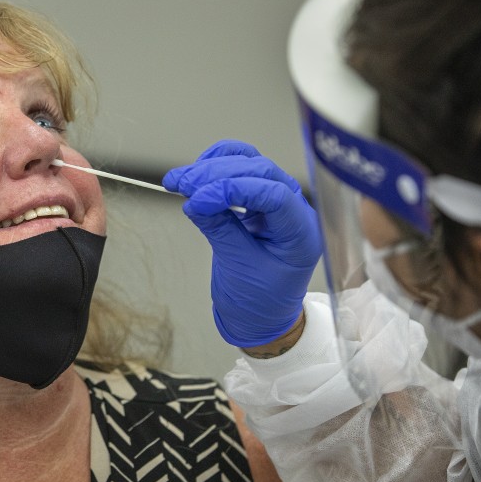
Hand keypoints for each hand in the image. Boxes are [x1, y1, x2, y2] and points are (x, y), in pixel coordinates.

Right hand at [163, 140, 321, 347]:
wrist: (260, 317)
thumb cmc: (258, 301)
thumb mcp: (237, 267)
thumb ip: (219, 228)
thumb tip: (194, 200)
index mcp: (300, 232)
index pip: (273, 193)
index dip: (232, 190)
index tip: (196, 200)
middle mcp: (295, 210)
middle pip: (260, 171)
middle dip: (217, 175)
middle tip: (182, 184)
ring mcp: (278, 202)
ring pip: (249, 164)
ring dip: (212, 167)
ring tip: (180, 179)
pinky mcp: (259, 200)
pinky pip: (240, 171)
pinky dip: (216, 167)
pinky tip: (195, 175)